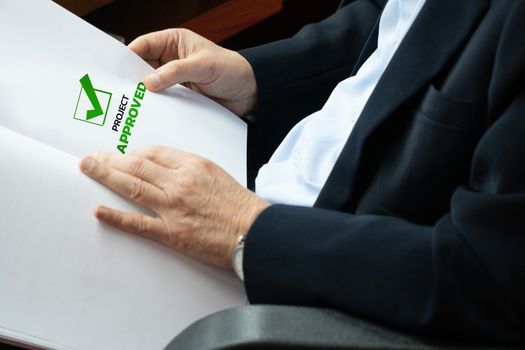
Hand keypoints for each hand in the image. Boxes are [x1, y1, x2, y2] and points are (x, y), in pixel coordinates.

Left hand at [79, 146, 268, 268]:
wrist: (253, 230)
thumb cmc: (239, 204)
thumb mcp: (215, 173)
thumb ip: (189, 168)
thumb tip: (164, 168)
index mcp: (192, 165)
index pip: (153, 153)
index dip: (131, 153)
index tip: (120, 155)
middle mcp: (179, 182)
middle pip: (137, 165)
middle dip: (110, 159)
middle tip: (91, 158)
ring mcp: (173, 207)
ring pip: (133, 186)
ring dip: (106, 176)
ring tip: (87, 168)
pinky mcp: (172, 232)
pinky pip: (138, 223)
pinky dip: (116, 217)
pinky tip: (99, 211)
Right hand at [129, 29, 257, 115]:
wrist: (251, 92)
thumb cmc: (231, 70)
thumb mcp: (203, 66)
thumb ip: (175, 72)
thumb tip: (148, 82)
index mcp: (174, 42)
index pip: (143, 46)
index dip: (127, 57)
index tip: (114, 72)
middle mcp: (171, 59)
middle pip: (142, 67)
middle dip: (131, 79)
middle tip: (117, 94)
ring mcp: (175, 79)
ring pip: (151, 86)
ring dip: (143, 96)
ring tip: (128, 107)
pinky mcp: (180, 96)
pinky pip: (163, 101)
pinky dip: (156, 107)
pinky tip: (147, 115)